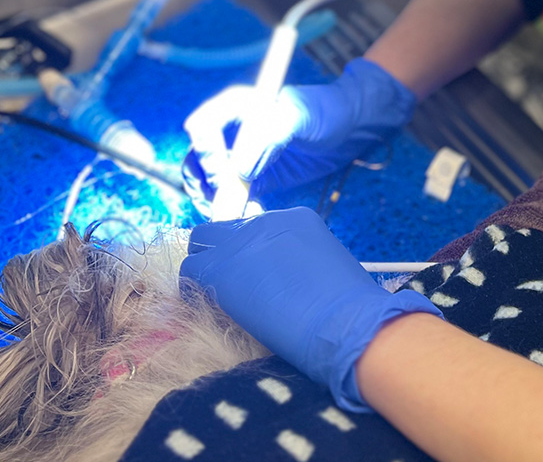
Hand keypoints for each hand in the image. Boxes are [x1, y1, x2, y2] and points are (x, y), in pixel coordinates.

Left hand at [180, 206, 439, 410]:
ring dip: (203, 266)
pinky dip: (192, 288)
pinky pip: (191, 271)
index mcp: (296, 219)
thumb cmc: (350, 308)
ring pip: (201, 243)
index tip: (254, 277)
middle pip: (223, 229)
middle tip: (226, 285)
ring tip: (210, 296)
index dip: (251, 253)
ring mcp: (242, 241)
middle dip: (220, 251)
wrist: (345, 323)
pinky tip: (201, 307)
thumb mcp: (328, 269)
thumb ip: (302, 264)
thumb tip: (289, 280)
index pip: (256, 229)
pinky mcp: (222, 267)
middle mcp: (266, 222)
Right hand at [182, 58, 415, 202]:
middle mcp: (231, 131)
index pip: (203, 127)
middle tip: (228, 205)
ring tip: (241, 216)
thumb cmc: (326, 111)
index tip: (224, 175)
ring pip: (208, 183)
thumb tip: (238, 168)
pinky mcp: (251, 179)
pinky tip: (252, 218)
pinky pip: (230, 198)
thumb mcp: (302, 116)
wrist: (348, 127)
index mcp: (237, 106)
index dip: (207, 152)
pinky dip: (234, 211)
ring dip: (217, 203)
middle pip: (198, 160)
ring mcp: (239, 157)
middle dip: (206, 185)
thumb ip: (272, 134)